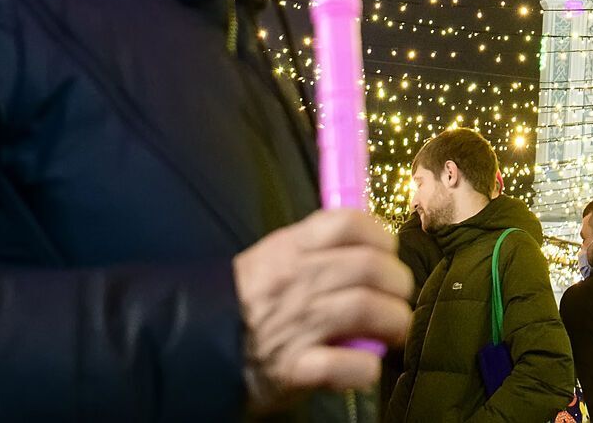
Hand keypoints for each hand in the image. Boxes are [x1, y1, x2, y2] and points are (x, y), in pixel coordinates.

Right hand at [234, 208, 413, 412]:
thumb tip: (367, 243)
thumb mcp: (271, 258)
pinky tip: (366, 364)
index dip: (380, 237)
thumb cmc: (245, 302)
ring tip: (392, 331)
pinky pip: (348, 364)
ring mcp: (297, 325)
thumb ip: (314, 248)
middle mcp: (297, 281)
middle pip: (370, 267)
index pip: (349, 224)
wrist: (195, 348)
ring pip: (368, 309)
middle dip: (397, 283)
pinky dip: (366, 366)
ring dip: (393, 321)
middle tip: (397, 297)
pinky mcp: (295, 369)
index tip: (387, 254)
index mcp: (290, 248)